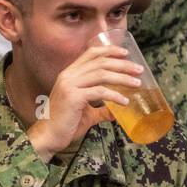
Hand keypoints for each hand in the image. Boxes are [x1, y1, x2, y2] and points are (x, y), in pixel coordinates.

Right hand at [25, 44, 141, 161]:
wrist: (48, 136)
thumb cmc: (64, 124)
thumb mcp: (86, 113)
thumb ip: (100, 110)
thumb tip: (116, 112)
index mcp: (69, 74)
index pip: (90, 53)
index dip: (109, 50)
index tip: (126, 53)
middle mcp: (68, 76)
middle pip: (100, 62)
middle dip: (122, 64)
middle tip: (138, 70)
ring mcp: (69, 86)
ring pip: (102, 75)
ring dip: (122, 78)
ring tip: (136, 83)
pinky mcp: (73, 98)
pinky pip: (99, 92)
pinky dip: (115, 96)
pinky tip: (124, 101)